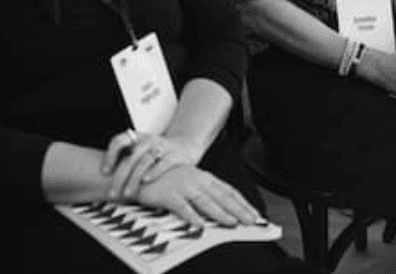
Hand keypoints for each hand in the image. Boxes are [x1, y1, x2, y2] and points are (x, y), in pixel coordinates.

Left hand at [103, 131, 197, 199]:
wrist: (185, 147)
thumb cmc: (157, 155)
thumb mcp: (140, 153)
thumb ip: (125, 162)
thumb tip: (101, 180)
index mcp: (137, 138)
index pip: (119, 140)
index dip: (110, 155)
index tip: (105, 172)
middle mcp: (148, 140)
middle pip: (130, 156)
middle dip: (119, 176)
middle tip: (112, 193)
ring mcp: (163, 146)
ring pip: (145, 161)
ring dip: (134, 178)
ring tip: (126, 193)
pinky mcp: (176, 155)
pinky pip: (164, 162)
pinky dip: (154, 171)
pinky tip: (146, 180)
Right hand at [137, 165, 261, 227]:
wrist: (140, 171)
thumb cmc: (166, 178)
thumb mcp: (190, 184)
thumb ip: (205, 195)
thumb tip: (222, 210)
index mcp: (204, 178)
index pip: (228, 191)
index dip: (243, 203)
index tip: (255, 214)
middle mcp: (196, 180)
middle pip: (222, 196)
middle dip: (239, 209)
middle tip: (251, 221)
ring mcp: (183, 186)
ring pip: (205, 201)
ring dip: (220, 212)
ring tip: (231, 222)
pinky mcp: (168, 194)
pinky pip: (182, 206)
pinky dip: (191, 215)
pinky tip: (200, 224)